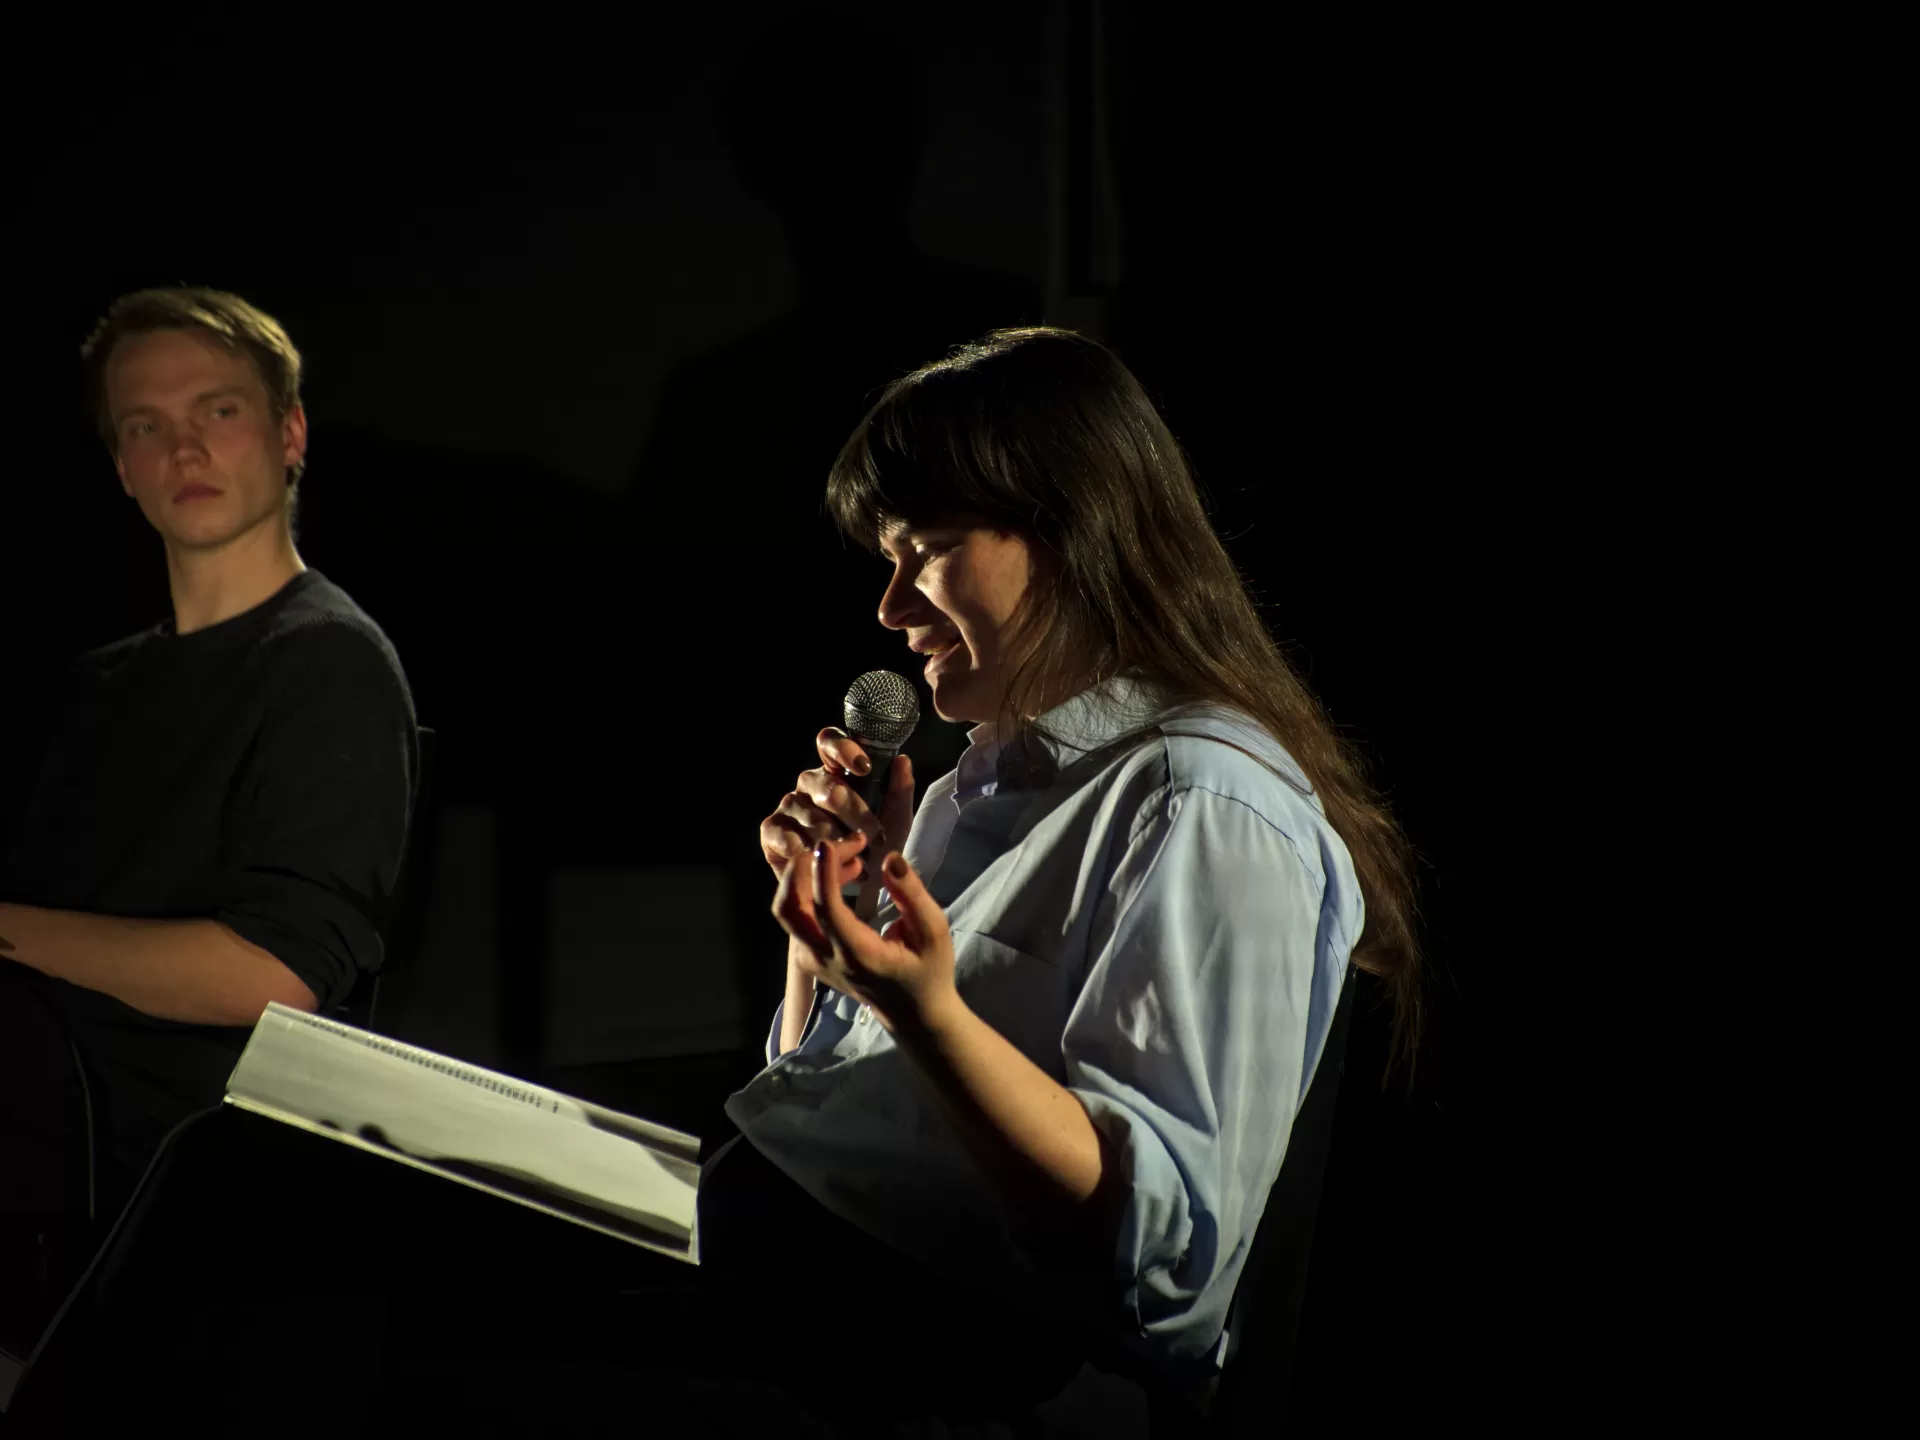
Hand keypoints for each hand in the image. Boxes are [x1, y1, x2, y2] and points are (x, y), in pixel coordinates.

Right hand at [759, 727, 914, 882]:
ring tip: (859, 861)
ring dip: (841, 845)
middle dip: (857, 817)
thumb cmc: (875, 846)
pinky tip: (830, 868)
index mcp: (836, 770)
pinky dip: (814, 858)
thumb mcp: (896, 819)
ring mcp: (788, 805)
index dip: (844, 750)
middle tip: (876, 840)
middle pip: (830, 790)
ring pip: (815, 821)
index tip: (865, 768)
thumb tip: (902, 761)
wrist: (857, 886)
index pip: (830, 742)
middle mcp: (809, 782)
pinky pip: (790, 841)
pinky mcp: (771, 830)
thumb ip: (900, 790)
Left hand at [770, 834, 957, 1036]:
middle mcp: (826, 959)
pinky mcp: (809, 958)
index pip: (827, 909)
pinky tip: (843, 877)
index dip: (823, 872)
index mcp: (857, 955)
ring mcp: (813, 961)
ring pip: (788, 911)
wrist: (914, 1014)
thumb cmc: (928, 970)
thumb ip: (912, 895)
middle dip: (801, 869)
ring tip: (850, 859)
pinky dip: (810, 889)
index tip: (830, 843)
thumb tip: (890, 859)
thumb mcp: (933, 932)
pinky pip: (797, 917)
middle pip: (788, 909)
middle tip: (836, 846)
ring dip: (807, 876)